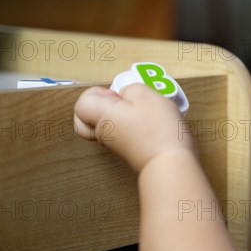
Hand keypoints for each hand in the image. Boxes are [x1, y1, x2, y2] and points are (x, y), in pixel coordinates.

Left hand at [74, 84, 194, 171]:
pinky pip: (123, 134)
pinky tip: (150, 122)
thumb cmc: (158, 130)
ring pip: (108, 125)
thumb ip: (130, 88)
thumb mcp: (146, 94)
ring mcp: (117, 144)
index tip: (118, 93)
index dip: (98, 92)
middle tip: (122, 101)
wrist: (169, 162)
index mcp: (102, 116)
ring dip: (122, 115)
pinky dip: (132, 126)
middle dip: (103, 106)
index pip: (81, 103)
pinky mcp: (130, 150)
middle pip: (89, 118)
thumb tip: (126, 94)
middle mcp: (104, 133)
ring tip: (142, 110)